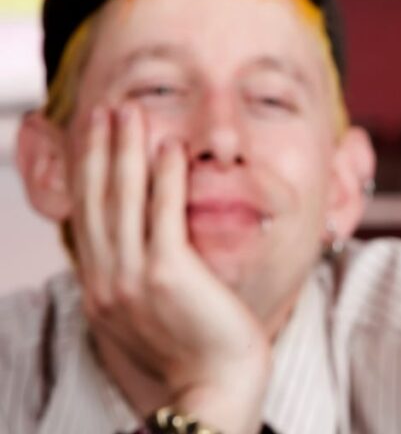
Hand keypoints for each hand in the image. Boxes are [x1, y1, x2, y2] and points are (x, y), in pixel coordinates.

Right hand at [73, 103, 268, 433]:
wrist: (214, 386)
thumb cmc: (195, 350)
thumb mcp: (150, 311)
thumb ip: (139, 276)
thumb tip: (142, 245)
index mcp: (101, 288)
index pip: (88, 216)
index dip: (89, 172)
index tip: (93, 137)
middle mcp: (107, 280)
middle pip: (98, 200)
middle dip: (100, 150)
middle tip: (104, 110)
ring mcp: (134, 277)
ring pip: (124, 200)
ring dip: (125, 151)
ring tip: (129, 113)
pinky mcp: (168, 274)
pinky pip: (163, 214)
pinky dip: (164, 177)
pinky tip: (168, 147)